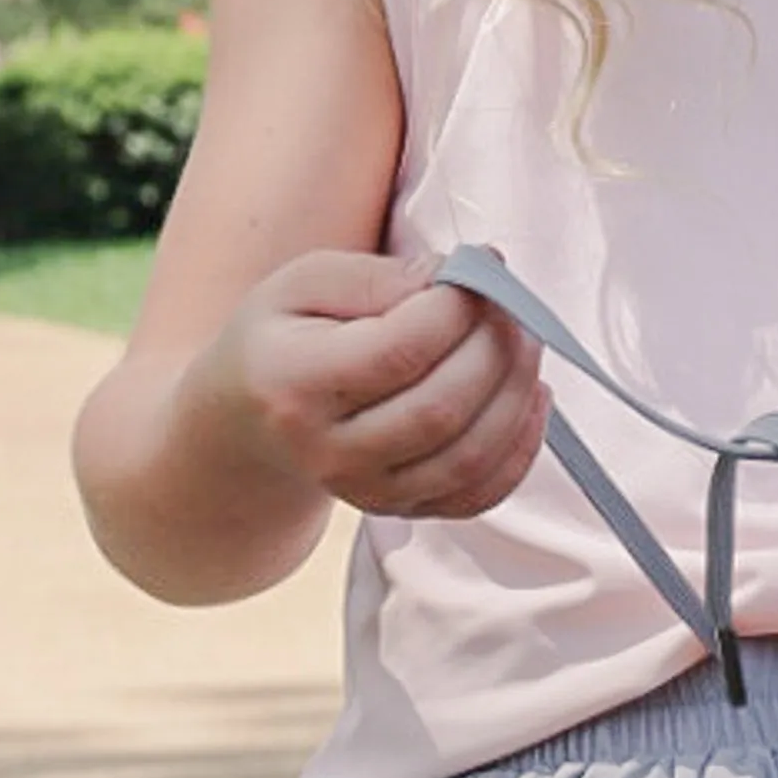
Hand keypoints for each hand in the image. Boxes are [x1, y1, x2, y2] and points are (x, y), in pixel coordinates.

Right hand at [198, 249, 548, 521]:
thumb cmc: (282, 340)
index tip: (480, 267)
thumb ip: (375, 279)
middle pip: (440, 409)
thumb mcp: (302, 284)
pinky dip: (521, 446)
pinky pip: (480, 493)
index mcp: (294, 385)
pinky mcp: (404, 510)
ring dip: (516, 393)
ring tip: (525, 340)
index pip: (399, 352)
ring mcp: (369, 492)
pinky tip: (529, 395)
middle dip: (495, 347)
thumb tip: (451, 279)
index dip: (456, 308)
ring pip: (469, 456)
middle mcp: (330, 453)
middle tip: (511, 303)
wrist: (248, 424)